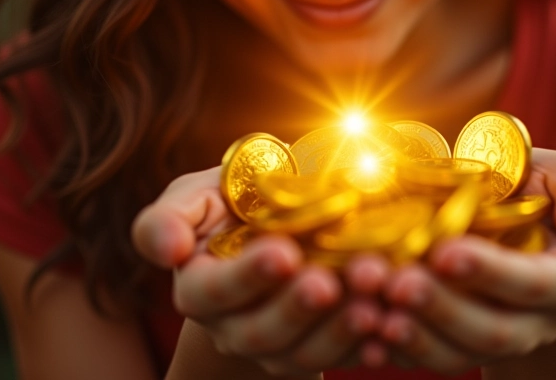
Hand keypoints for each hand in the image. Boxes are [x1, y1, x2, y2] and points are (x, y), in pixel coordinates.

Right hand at [132, 167, 385, 376]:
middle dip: (300, 307)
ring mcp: (274, 345)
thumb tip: (168, 250)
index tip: (284, 253)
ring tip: (372, 299)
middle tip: (331, 282)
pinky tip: (388, 326)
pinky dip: (365, 346)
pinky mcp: (313, 350)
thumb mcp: (195, 197)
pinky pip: (339, 358)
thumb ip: (169, 218)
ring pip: (303, 351)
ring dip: (339, 329)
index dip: (248, 276)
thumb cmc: (232, 200)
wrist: (273, 222)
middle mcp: (232, 325)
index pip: (215, 290)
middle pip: (261, 331)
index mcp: (200, 286)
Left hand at [362, 148, 555, 372]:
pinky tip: (364, 328)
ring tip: (369, 306)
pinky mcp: (455, 344)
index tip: (444, 251)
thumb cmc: (539, 194)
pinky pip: (426, 356)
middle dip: (440, 308)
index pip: (534, 284)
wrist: (518, 232)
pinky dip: (394, 348)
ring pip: (454, 352)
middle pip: (490, 331)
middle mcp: (534, 321)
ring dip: (411, 333)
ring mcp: (492, 338)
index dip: (490, 272)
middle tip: (394, 282)